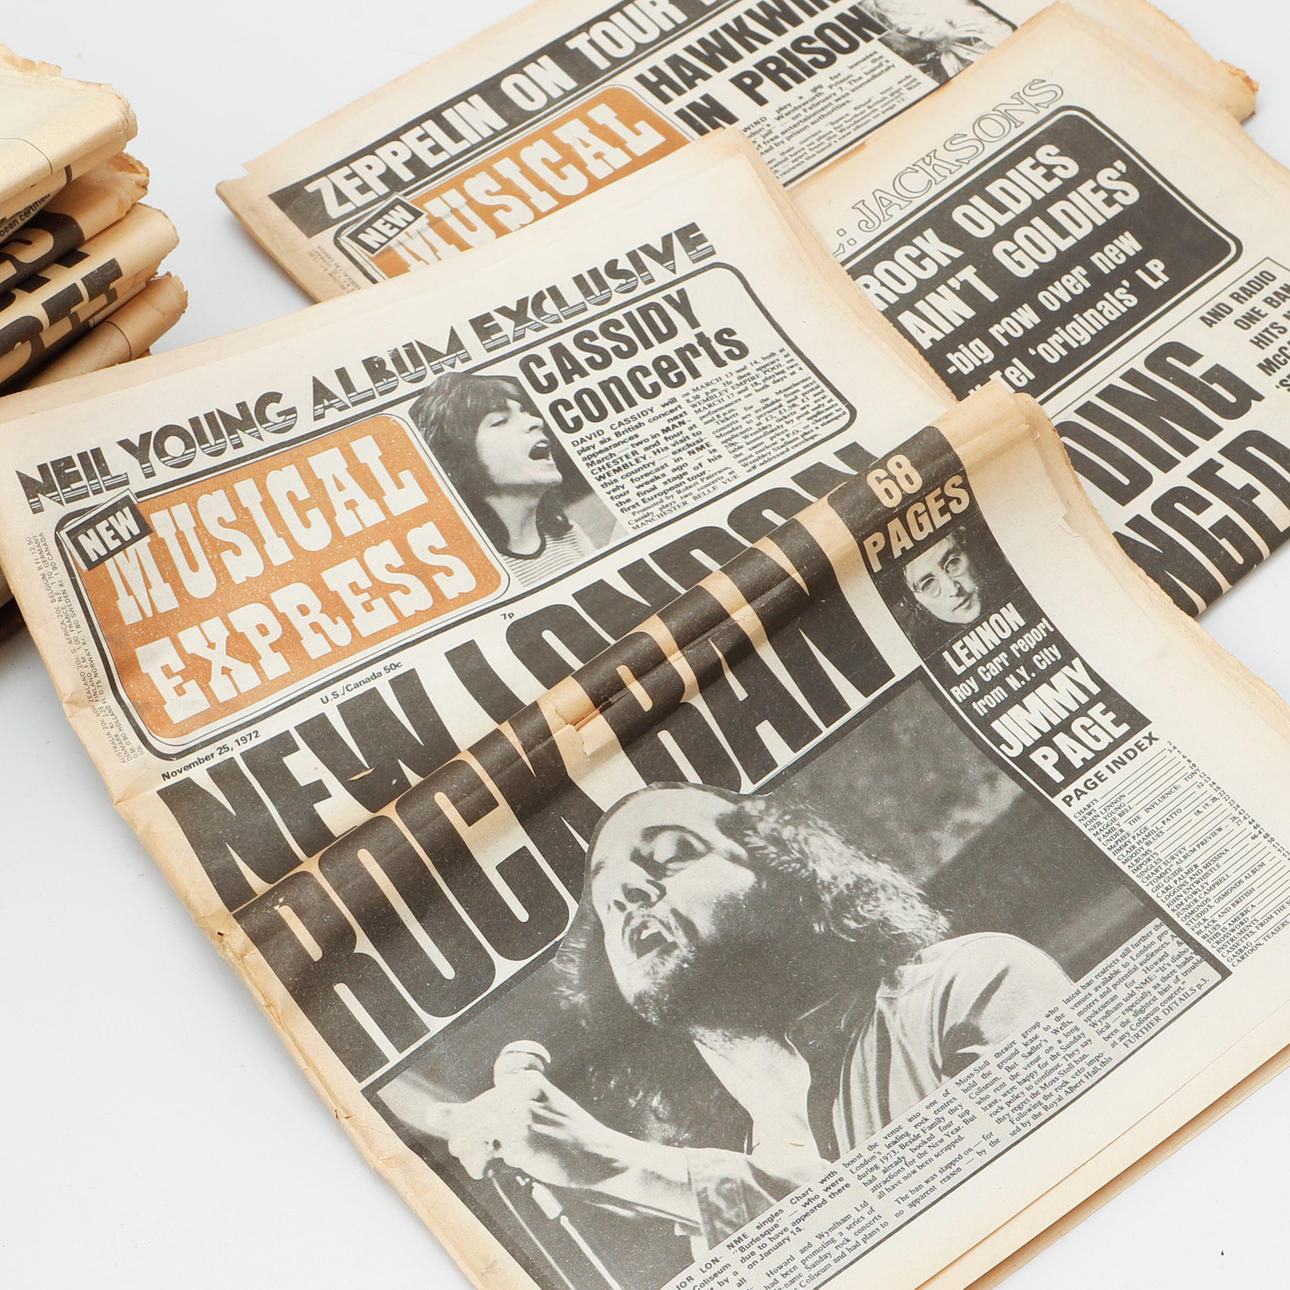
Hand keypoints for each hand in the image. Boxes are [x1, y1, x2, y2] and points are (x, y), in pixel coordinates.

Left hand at [443, 1070, 639, 1191]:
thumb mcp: (532, 1115)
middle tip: (477, 1159)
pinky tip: (494, 1168)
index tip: (474, 1139)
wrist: (601, 1155)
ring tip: (484, 1165)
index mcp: (523, 1082)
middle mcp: (518, 1092)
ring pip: (471, 1135)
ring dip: (471, 1156)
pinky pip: (484, 1152)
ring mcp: (520, 1112)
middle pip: (470, 1119)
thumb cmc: (565, 1139)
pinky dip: (482, 1164)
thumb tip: (430, 1114)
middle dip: (466, 1142)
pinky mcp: (521, 1136)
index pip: (478, 1105)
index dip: (470, 1127)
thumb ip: (488, 1113)